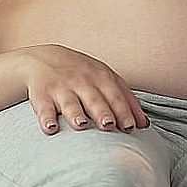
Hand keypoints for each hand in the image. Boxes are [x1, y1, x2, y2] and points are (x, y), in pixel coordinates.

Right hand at [19, 44, 149, 135]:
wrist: (43, 59)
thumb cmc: (82, 74)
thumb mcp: (105, 79)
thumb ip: (126, 100)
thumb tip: (145, 125)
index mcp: (101, 77)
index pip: (115, 96)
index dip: (123, 111)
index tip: (130, 127)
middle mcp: (82, 81)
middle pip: (94, 99)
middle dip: (102, 112)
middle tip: (108, 125)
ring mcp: (61, 88)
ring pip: (70, 103)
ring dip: (75, 114)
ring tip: (81, 125)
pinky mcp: (41, 95)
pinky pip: (43, 108)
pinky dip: (46, 118)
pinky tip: (50, 128)